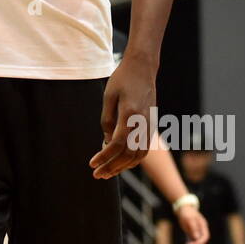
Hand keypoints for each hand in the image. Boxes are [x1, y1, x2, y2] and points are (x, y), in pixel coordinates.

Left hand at [89, 55, 156, 178]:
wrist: (143, 68)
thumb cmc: (122, 80)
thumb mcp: (108, 96)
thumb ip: (107, 120)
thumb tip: (106, 143)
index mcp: (130, 114)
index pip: (117, 144)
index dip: (104, 157)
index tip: (92, 164)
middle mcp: (142, 122)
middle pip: (129, 154)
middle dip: (112, 167)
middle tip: (97, 175)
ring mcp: (149, 125)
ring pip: (140, 155)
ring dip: (123, 167)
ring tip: (108, 172)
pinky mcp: (152, 125)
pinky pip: (144, 149)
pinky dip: (133, 159)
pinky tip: (121, 162)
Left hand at [176, 207, 209, 243]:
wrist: (183, 208)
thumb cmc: (187, 212)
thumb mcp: (189, 219)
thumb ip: (193, 228)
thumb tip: (197, 238)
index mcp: (203, 226)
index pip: (205, 237)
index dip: (199, 243)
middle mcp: (202, 230)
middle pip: (202, 241)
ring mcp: (198, 231)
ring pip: (198, 242)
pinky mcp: (193, 233)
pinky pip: (194, 240)